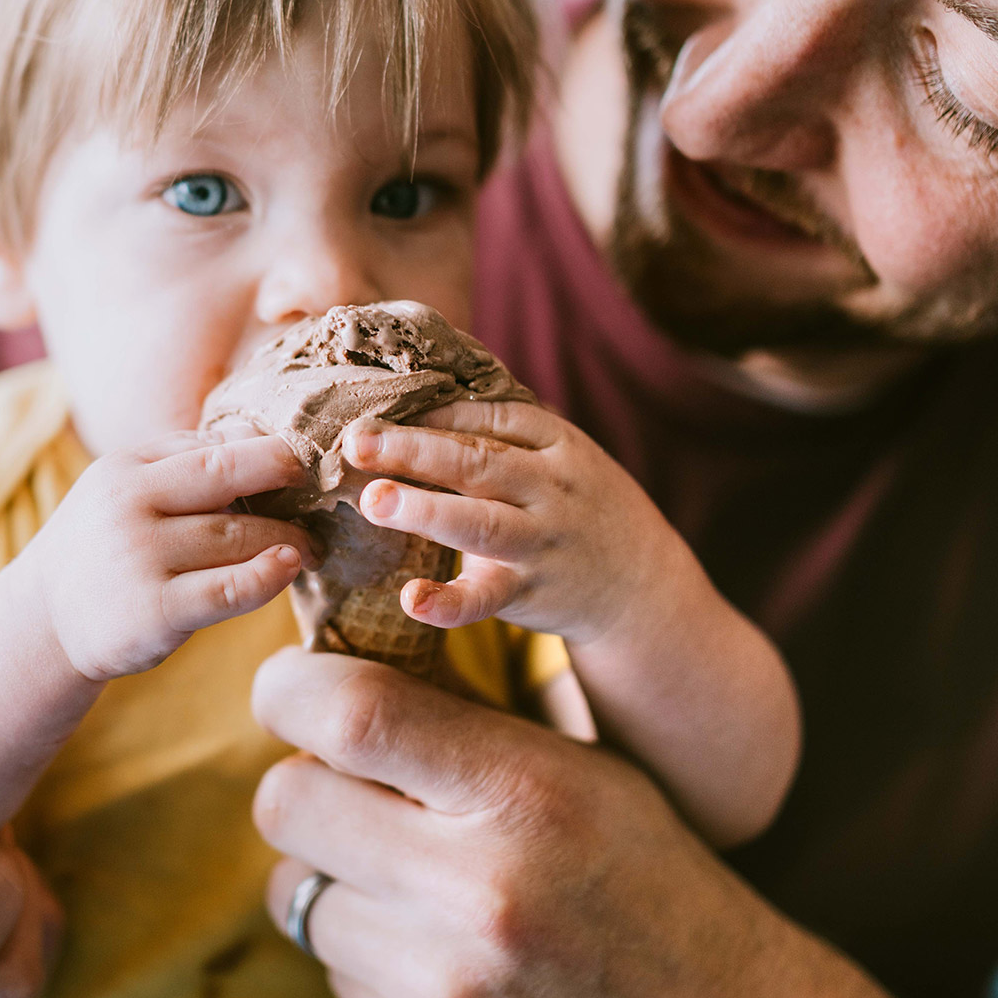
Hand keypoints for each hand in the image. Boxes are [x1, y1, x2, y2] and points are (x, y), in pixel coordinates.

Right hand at [13, 430, 317, 679]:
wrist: (43, 621)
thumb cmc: (105, 546)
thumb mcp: (126, 489)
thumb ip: (183, 459)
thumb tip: (256, 431)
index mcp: (125, 467)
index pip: (211, 447)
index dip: (268, 451)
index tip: (307, 463)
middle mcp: (127, 505)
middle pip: (225, 475)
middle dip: (284, 476)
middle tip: (325, 490)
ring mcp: (139, 558)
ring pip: (235, 535)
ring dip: (287, 538)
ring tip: (311, 545)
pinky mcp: (154, 611)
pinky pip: (228, 588)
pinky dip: (267, 576)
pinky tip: (288, 568)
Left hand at [249, 648, 967, 997]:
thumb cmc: (641, 879)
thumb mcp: (579, 774)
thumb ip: (459, 726)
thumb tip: (327, 674)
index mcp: (528, 797)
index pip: (353, 714)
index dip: (293, 687)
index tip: (291, 686)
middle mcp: (479, 894)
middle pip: (288, 801)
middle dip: (305, 782)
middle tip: (348, 786)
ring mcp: (443, 991)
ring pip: (295, 891)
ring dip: (333, 875)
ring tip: (412, 882)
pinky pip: (331, 973)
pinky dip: (364, 955)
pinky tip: (435, 953)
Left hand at [344, 401, 713, 643]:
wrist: (641, 584)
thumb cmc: (576, 506)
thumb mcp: (557, 454)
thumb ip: (500, 430)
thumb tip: (416, 394)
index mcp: (554, 442)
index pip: (489, 417)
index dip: (431, 413)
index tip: (374, 408)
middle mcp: (549, 488)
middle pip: (478, 461)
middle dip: (415, 449)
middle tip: (356, 442)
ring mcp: (540, 542)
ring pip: (481, 523)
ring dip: (426, 510)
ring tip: (374, 500)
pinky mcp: (529, 593)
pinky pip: (487, 600)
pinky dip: (449, 603)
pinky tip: (411, 601)